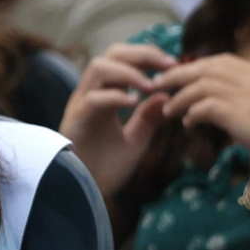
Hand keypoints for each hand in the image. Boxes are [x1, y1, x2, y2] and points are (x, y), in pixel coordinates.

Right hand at [58, 43, 175, 200]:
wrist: (86, 196)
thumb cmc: (107, 169)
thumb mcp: (135, 141)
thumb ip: (148, 118)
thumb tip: (166, 95)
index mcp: (105, 95)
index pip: (124, 60)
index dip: (148, 56)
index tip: (175, 63)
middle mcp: (91, 94)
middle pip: (111, 54)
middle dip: (142, 54)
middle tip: (169, 64)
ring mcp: (81, 105)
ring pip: (98, 68)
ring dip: (129, 71)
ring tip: (151, 85)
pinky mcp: (75, 121)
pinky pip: (93, 99)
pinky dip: (115, 96)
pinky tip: (134, 103)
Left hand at [153, 54, 249, 190]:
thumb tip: (233, 121)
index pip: (222, 62)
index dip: (195, 68)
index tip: (178, 80)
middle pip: (206, 66)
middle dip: (177, 76)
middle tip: (159, 88)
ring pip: (202, 83)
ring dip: (179, 95)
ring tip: (167, 109)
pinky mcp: (248, 117)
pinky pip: (207, 105)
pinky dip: (191, 112)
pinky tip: (187, 124)